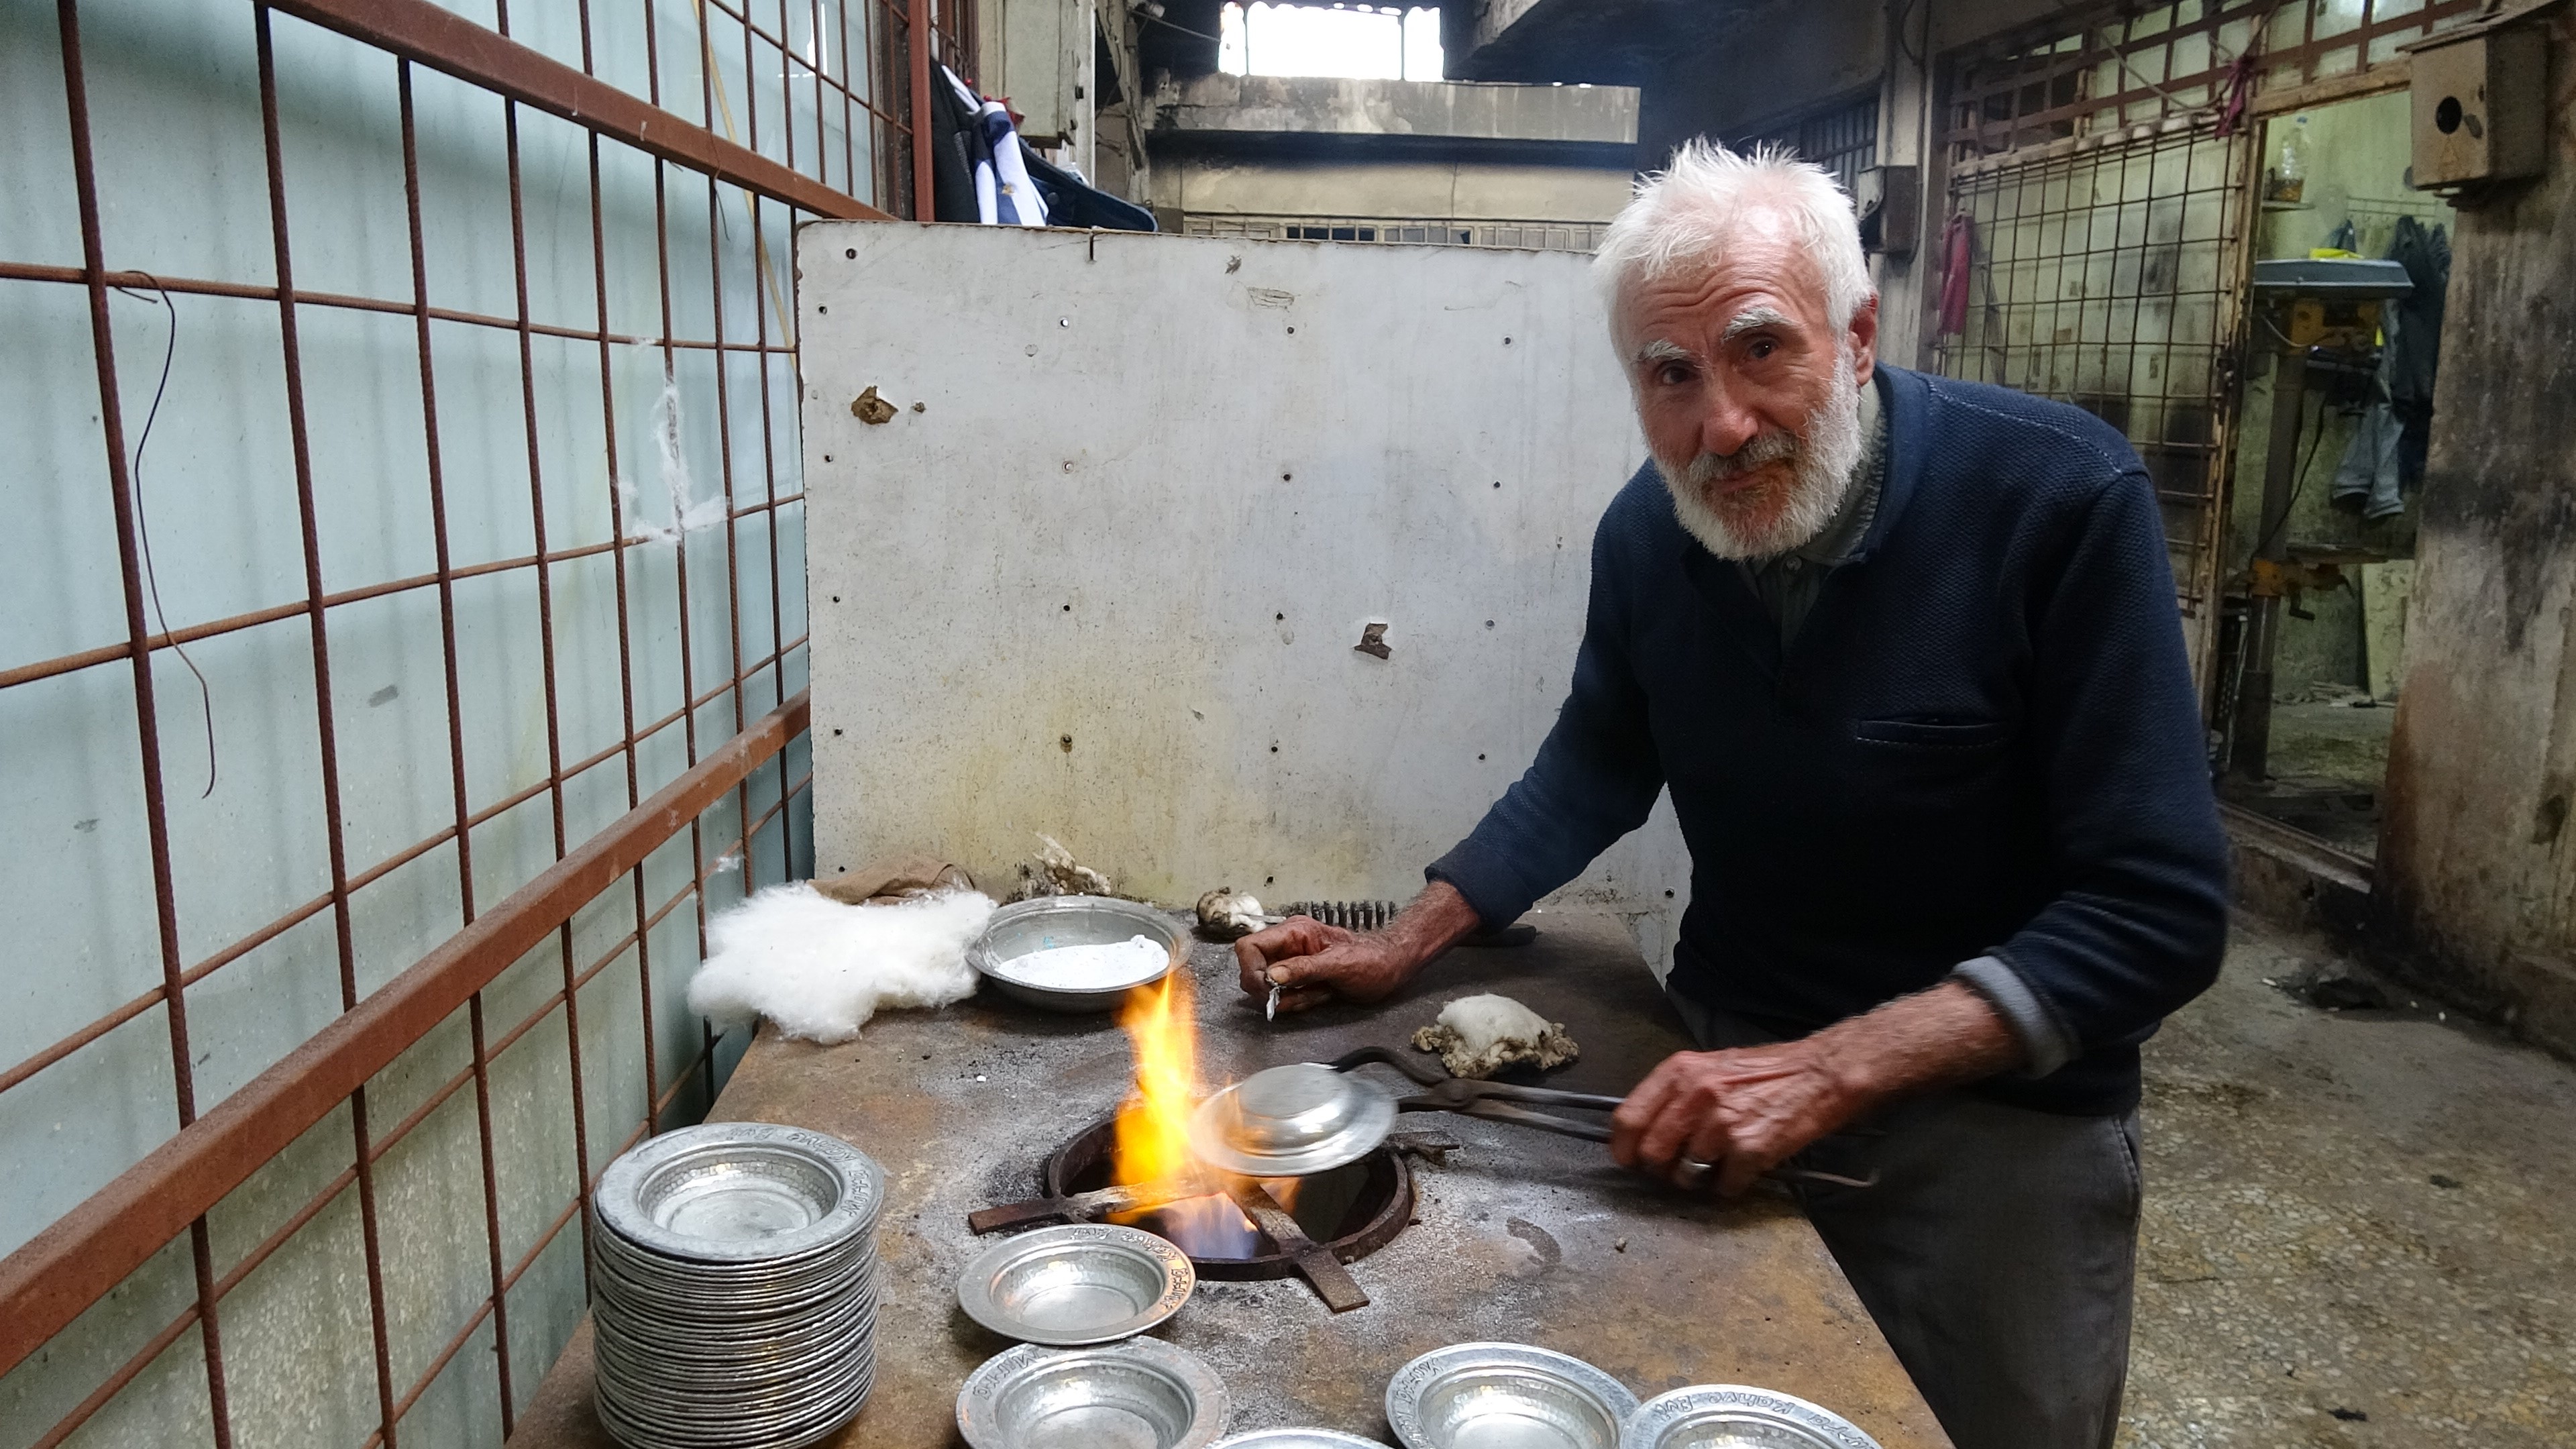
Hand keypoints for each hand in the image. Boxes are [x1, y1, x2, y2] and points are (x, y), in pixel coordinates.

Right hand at [1232, 917, 1418, 1013]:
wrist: (1391, 968)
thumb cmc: (1373, 959)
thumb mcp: (1339, 964)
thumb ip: (1303, 969)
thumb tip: (1272, 975)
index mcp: (1294, 932)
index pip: (1250, 946)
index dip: (1251, 969)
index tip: (1267, 988)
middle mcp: (1288, 946)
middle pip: (1254, 970)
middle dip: (1271, 990)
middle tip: (1294, 996)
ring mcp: (1293, 964)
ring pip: (1268, 988)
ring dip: (1289, 999)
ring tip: (1318, 993)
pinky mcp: (1299, 980)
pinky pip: (1285, 997)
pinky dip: (1298, 1003)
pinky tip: (1321, 995)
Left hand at [1608, 1043, 1859, 1196]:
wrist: (1821, 1073)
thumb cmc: (1766, 1072)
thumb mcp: (1711, 1068)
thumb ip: (1676, 1095)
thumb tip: (1647, 1132)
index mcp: (1679, 1072)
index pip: (1628, 1118)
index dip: (1623, 1147)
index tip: (1628, 1161)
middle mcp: (1695, 1095)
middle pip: (1652, 1153)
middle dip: (1662, 1169)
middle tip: (1679, 1168)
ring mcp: (1721, 1124)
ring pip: (1686, 1175)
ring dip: (1698, 1180)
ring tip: (1718, 1166)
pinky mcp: (1749, 1149)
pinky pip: (1724, 1186)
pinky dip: (1731, 1186)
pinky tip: (1744, 1170)